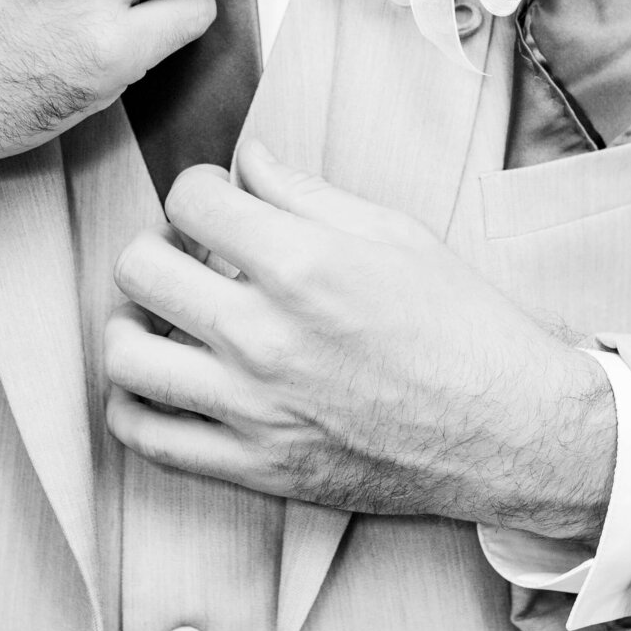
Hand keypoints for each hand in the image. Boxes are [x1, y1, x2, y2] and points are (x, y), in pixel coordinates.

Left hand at [105, 140, 616, 536]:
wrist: (506, 429)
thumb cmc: (460, 326)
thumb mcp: (393, 235)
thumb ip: (305, 195)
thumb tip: (245, 162)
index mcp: (304, 266)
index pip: (189, 201)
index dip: (196, 189)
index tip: (214, 203)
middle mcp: (266, 337)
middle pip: (138, 269)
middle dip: (155, 246)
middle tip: (184, 254)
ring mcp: (253, 410)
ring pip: (124, 356)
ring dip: (129, 324)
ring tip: (156, 317)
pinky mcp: (254, 467)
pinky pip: (147, 439)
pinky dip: (132, 405)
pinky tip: (158, 379)